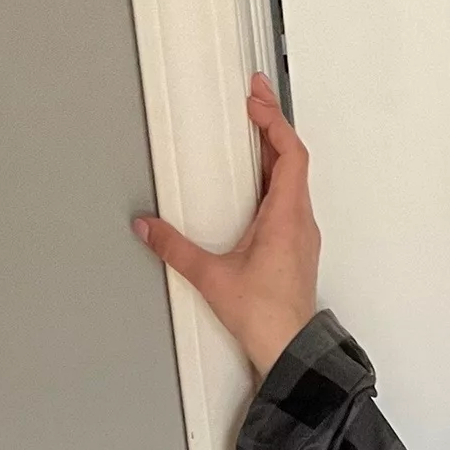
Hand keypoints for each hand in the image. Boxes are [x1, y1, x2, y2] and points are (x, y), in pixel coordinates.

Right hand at [130, 71, 320, 378]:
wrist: (289, 350)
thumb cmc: (266, 318)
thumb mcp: (211, 276)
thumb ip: (174, 247)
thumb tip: (149, 228)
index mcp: (287, 218)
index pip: (290, 155)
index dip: (274, 122)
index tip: (256, 100)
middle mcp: (300, 222)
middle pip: (292, 161)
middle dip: (271, 126)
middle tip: (252, 100)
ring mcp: (300, 236)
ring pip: (292, 181)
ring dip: (273, 152)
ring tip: (252, 131)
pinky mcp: (295, 249)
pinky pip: (288, 201)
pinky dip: (272, 179)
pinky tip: (254, 181)